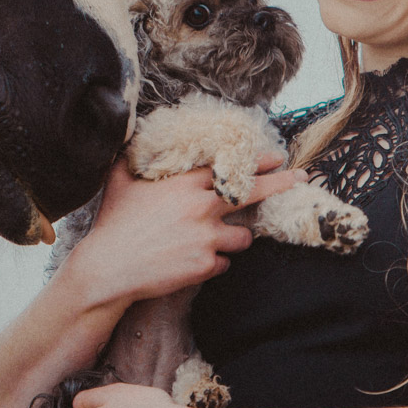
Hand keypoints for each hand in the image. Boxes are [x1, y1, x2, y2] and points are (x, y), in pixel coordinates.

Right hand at [65, 152, 300, 304]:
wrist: (109, 267)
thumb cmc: (113, 223)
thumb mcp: (120, 181)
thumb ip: (132, 160)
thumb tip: (129, 139)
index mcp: (185, 184)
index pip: (230, 167)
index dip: (257, 162)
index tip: (276, 157)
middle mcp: (202, 207)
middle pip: (253, 192)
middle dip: (280, 183)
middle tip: (299, 177)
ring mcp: (206, 237)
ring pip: (243, 236)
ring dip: (234, 238)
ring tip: (213, 241)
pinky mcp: (205, 265)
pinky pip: (224, 264)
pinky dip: (213, 263)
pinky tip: (190, 263)